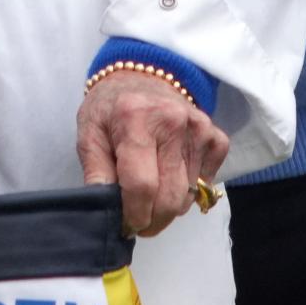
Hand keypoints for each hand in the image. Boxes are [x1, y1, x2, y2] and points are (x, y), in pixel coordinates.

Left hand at [76, 71, 228, 236]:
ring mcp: (199, 128)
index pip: (142, 185)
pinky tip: (170, 174)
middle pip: (171, 197)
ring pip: (188, 196)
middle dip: (153, 220)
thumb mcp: (89, 135)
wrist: (142, 78)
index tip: (127, 226)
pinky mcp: (216, 137)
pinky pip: (206, 184)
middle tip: (138, 220)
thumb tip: (108, 213)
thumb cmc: (110, 110)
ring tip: (151, 190)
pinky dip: (189, 191)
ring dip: (169, 206)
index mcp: (135, 118)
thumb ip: (96, 174)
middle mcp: (173, 120)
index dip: (135, 215)